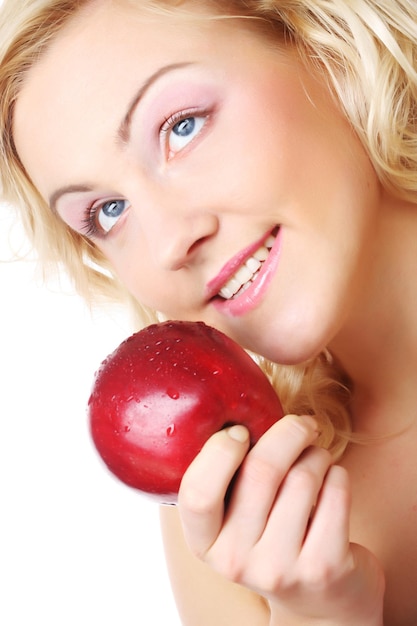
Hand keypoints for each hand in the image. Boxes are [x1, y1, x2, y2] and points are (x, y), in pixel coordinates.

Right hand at [178, 415, 384, 623]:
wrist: (318, 601)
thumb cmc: (273, 537)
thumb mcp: (236, 518)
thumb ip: (229, 476)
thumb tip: (240, 411)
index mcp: (205, 542)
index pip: (197, 493)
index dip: (219, 452)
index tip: (241, 431)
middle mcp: (236, 561)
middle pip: (260, 471)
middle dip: (288, 432)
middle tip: (301, 424)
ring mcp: (280, 568)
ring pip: (303, 476)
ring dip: (317, 455)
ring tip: (317, 460)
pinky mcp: (323, 567)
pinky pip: (336, 491)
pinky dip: (338, 474)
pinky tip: (333, 481)